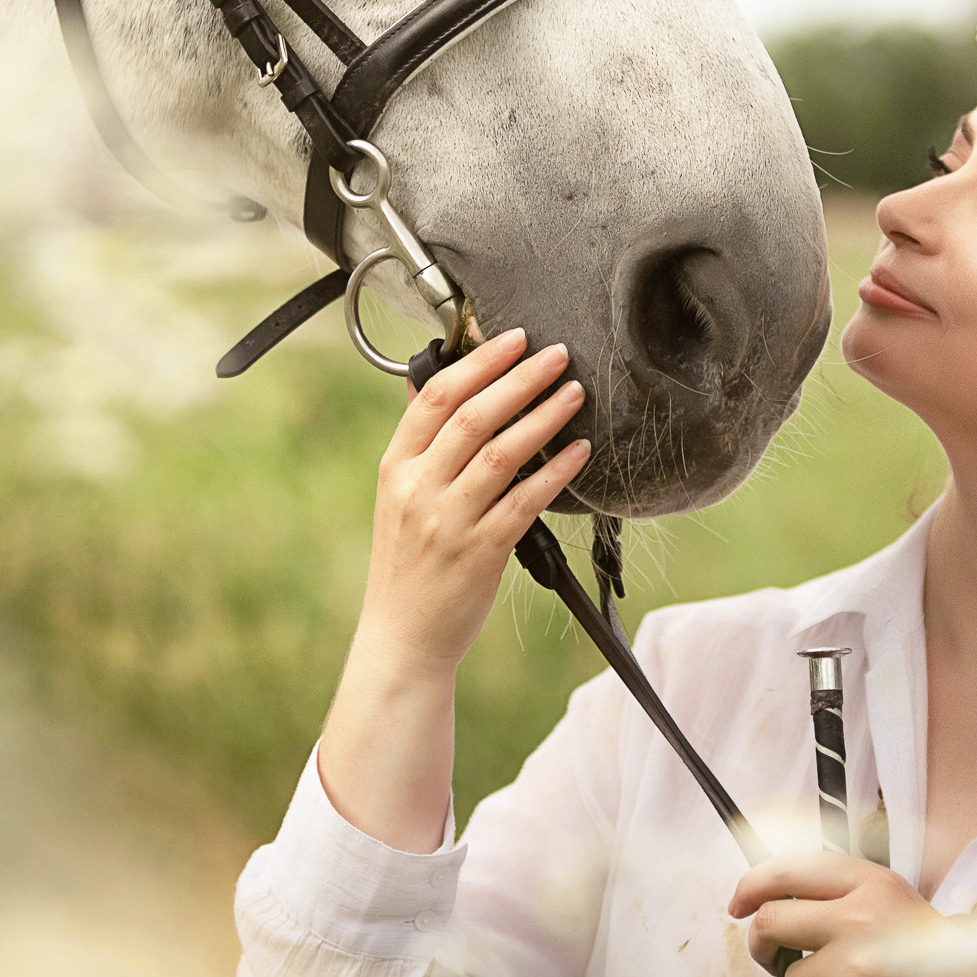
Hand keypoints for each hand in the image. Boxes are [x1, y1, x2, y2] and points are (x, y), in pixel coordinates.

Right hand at [316, 328, 587, 851]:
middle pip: (474, 416)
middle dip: (520, 378)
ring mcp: (450, 521)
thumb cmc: (407, 565)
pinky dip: (556, 471)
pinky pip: (527, 502)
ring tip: (575, 391)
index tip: (514, 338)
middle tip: (557, 353)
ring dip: (544, 416)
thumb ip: (417, 446)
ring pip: (503, 452)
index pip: (435, 397)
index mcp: (396, 468)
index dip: (479, 362)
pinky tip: (580, 451)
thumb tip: (429, 388)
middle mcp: (420, 489)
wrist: (402, 638)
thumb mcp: (397, 498)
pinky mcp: (482, 552)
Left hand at [731, 854, 976, 976]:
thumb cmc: (922, 952)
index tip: (738, 902)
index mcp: (871, 880)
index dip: (750, 884)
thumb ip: (839, 891)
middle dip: (759, 941)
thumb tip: (769, 894)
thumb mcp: (888, 900)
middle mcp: (862, 915)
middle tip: (767, 951)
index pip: (787, 868)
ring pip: (787, 975)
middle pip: (771, 920)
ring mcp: (857, 962)